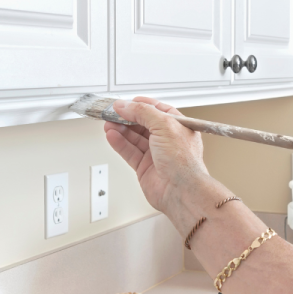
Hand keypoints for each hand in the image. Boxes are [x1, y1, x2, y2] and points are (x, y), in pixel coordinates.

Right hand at [104, 97, 207, 211]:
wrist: (181, 190)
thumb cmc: (184, 161)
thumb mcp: (165, 125)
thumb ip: (143, 112)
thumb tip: (126, 105)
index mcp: (178, 126)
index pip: (157, 110)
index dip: (141, 105)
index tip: (126, 103)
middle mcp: (167, 140)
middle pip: (143, 123)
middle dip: (127, 117)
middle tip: (112, 112)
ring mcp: (155, 154)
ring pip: (134, 138)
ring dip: (120, 129)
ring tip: (108, 123)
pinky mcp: (145, 167)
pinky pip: (129, 151)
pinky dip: (119, 143)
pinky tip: (112, 136)